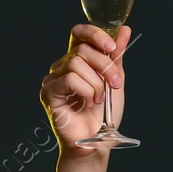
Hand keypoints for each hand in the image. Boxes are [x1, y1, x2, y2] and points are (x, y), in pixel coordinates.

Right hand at [40, 23, 129, 157]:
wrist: (96, 141)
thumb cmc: (103, 114)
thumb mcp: (114, 80)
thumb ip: (116, 56)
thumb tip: (124, 30)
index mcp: (77, 60)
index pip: (79, 33)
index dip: (95, 34)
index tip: (113, 47)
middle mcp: (62, 67)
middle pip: (82, 49)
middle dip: (105, 66)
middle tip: (115, 85)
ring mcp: (53, 79)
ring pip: (76, 64)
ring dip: (96, 83)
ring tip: (99, 100)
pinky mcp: (48, 93)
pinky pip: (69, 79)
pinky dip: (86, 91)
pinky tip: (89, 103)